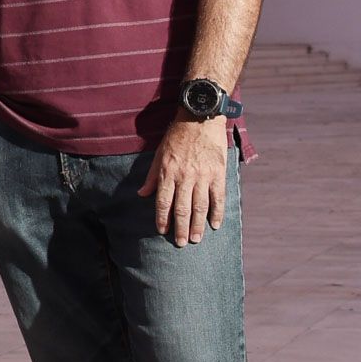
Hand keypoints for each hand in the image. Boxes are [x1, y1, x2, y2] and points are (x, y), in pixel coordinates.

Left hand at [137, 115, 230, 246]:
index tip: (162, 231)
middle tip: (181, 243)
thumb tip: (142, 194)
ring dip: (198, 225)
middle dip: (181, 228)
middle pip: (182, 208)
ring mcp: (203, 176)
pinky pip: (218, 198)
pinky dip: (217, 212)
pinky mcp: (218, 174)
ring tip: (196, 239)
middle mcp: (185, 177)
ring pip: (200, 207)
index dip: (162, 218)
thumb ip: (152, 176)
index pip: (163, 201)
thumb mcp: (159, 153)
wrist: (199, 118)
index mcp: (168, 172)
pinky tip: (215, 224)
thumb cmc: (176, 135)